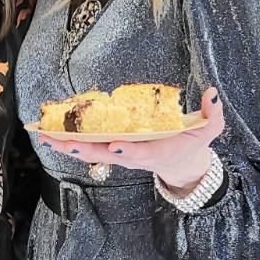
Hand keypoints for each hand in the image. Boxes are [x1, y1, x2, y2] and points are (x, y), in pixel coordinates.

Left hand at [40, 86, 224, 190]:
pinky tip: (51, 135)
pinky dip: (70, 142)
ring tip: (47, 138)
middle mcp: (133, 156)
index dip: (129, 150)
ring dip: (69, 146)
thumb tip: (212, 93)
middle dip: (85, 150)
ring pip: (92, 153)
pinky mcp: (112, 150)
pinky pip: (88, 147)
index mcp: (157, 152)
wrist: (181, 165)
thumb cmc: (192, 145)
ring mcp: (120, 155)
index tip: (117, 144)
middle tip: (65, 144)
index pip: (141, 152)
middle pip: (106, 155)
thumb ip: (212, 114)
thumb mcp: (208, 131)